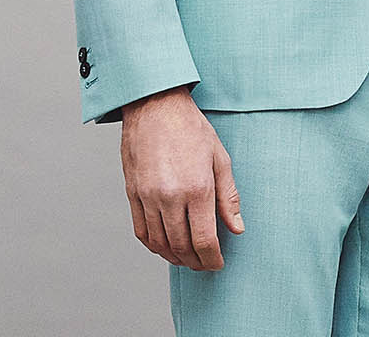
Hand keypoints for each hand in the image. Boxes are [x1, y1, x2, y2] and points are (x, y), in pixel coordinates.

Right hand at [119, 86, 243, 269]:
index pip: (204, 240)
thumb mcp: (220, 158)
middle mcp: (170, 196)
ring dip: (174, 257)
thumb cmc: (191, 128)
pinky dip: (154, 245)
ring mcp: (148, 196)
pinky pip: (141, 231)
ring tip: (186, 258)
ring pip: (160, 243)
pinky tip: (165, 245)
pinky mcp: (132, 193)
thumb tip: (236, 229)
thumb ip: (229, 197)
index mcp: (197, 188)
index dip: (212, 260)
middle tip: (204, 264)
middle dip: (195, 262)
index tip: (217, 264)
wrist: (155, 105)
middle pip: (182, 246)